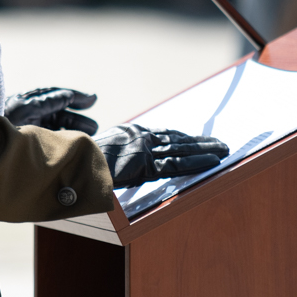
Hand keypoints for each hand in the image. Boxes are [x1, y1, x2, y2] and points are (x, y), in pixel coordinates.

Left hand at [4, 87, 98, 134]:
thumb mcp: (24, 110)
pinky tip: (75, 139)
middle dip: (77, 114)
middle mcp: (29, 111)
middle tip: (95, 122)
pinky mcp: (28, 137)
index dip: (74, 97)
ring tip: (92, 130)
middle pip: (58, 110)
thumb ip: (45, 102)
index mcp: (27, 102)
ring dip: (73, 125)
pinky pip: (50, 133)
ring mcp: (28, 124)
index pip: (55, 96)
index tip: (92, 99)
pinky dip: (64, 134)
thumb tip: (67, 95)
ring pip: (56, 122)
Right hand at [94, 124, 229, 188]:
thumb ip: (117, 153)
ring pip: (181, 149)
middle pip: (177, 139)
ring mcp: (143, 149)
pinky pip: (176, 164)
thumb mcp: (100, 151)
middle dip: (200, 141)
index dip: (184, 137)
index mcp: (130, 132)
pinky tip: (212, 160)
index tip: (198, 139)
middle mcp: (140, 137)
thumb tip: (121, 162)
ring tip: (224, 149)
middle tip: (221, 143)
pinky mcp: (145, 163)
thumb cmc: (81, 161)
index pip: (164, 134)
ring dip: (205, 149)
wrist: (72, 163)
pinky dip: (196, 161)